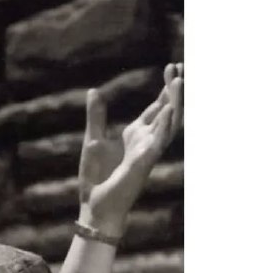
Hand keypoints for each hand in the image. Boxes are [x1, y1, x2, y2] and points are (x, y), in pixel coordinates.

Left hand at [78, 63, 182, 236]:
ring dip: (175, 103)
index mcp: (135, 135)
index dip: (165, 89)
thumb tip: (93, 91)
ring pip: (168, 123)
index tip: (171, 67)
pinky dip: (164, 124)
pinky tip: (169, 108)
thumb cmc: (97, 178)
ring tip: (180, 81)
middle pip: (167, 111)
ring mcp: (147, 152)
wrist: (95, 205)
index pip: (156, 107)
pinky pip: (158, 141)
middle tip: (180, 67)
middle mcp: (146, 141)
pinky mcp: (143, 163)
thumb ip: (96, 116)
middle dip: (174, 90)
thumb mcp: (93, 140)